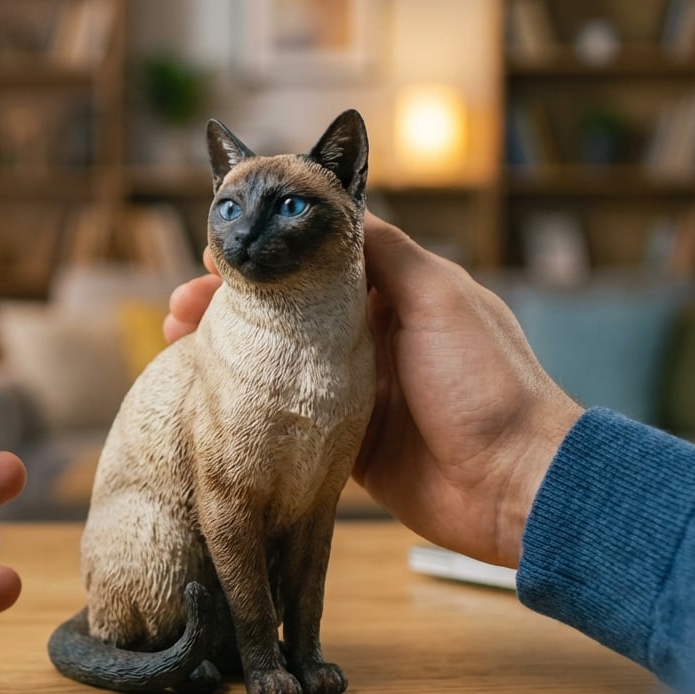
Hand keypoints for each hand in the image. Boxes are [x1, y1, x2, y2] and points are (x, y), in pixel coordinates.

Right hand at [164, 214, 582, 566]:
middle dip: (232, 307)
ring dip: (230, 355)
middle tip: (181, 306)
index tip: (219, 249)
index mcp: (399, 296)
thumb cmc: (489, 384)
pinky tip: (209, 399)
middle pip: (286, 313)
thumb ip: (388, 252)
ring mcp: (356, 393)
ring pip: (278, 365)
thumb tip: (338, 207)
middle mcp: (373, 339)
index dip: (268, 256)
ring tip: (177, 345)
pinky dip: (247, 408)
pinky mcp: (345, 445)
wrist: (517, 485)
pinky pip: (285, 420)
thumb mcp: (442, 297)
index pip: (318, 263)